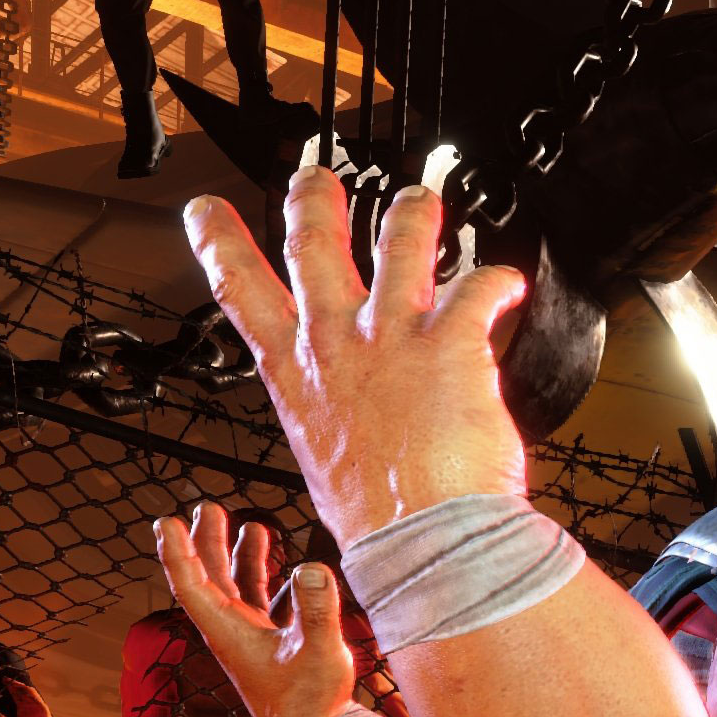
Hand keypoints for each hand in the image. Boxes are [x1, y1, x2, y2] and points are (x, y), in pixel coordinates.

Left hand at [0, 676, 62, 716]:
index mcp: (22, 710)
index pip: (15, 696)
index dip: (9, 688)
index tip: (0, 682)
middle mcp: (29, 706)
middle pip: (21, 692)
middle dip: (12, 684)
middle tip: (3, 678)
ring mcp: (36, 706)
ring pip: (28, 692)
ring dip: (20, 686)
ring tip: (11, 680)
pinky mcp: (42, 708)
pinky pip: (35, 697)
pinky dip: (28, 691)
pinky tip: (21, 687)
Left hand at [153, 500, 365, 716]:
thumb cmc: (311, 702)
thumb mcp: (319, 651)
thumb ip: (317, 609)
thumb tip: (312, 566)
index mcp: (228, 633)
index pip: (192, 585)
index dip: (176, 552)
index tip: (166, 522)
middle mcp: (233, 632)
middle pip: (211, 579)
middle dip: (208, 541)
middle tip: (207, 507)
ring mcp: (252, 640)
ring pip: (239, 589)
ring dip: (241, 558)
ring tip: (252, 526)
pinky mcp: (274, 647)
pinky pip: (266, 604)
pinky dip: (273, 582)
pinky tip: (293, 569)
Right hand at [184, 167, 526, 546]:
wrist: (424, 541)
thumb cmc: (380, 519)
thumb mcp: (328, 460)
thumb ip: (337, 414)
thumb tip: (360, 413)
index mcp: (295, 374)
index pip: (239, 293)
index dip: (219, 243)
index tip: (207, 210)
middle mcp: (334, 341)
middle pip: (311, 244)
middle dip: (312, 199)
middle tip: (315, 176)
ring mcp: (390, 333)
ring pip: (397, 240)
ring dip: (411, 212)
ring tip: (419, 200)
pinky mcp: (449, 337)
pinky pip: (479, 286)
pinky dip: (499, 282)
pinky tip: (509, 285)